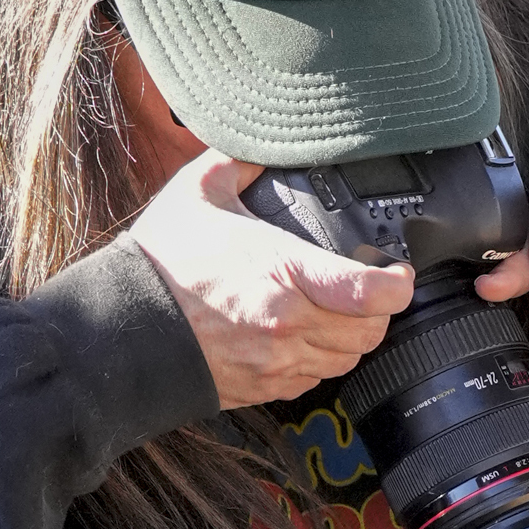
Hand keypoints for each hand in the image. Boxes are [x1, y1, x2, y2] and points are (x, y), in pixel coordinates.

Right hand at [129, 153, 413, 411]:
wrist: (130, 326)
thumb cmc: (164, 262)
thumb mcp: (200, 193)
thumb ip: (239, 162)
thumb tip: (261, 142)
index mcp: (284, 273)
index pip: (370, 293)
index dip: (397, 286)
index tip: (398, 274)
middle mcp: (289, 325)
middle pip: (370, 332)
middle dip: (380, 313)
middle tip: (372, 291)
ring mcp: (280, 361)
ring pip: (348, 359)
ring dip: (354, 338)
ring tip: (344, 312)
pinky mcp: (269, 386)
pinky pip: (318, 379)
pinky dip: (324, 359)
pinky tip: (310, 335)